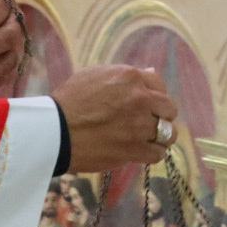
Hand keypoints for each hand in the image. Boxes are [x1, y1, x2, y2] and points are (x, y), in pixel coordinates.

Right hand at [51, 65, 177, 170]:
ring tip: (147, 138)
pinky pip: (158, 153)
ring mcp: (140, 126)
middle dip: (161, 115)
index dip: (155, 95)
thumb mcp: (94, 75)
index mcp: (130, 77)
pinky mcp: (136, 150)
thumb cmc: (70, 100)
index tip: (148, 103)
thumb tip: (148, 73)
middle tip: (148, 121)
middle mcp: (141, 99)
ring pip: (169, 133)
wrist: (57, 130)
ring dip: (160, 136)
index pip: (160, 84)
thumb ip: (124, 75)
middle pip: (169, 108)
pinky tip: (141, 151)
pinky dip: (152, 153)